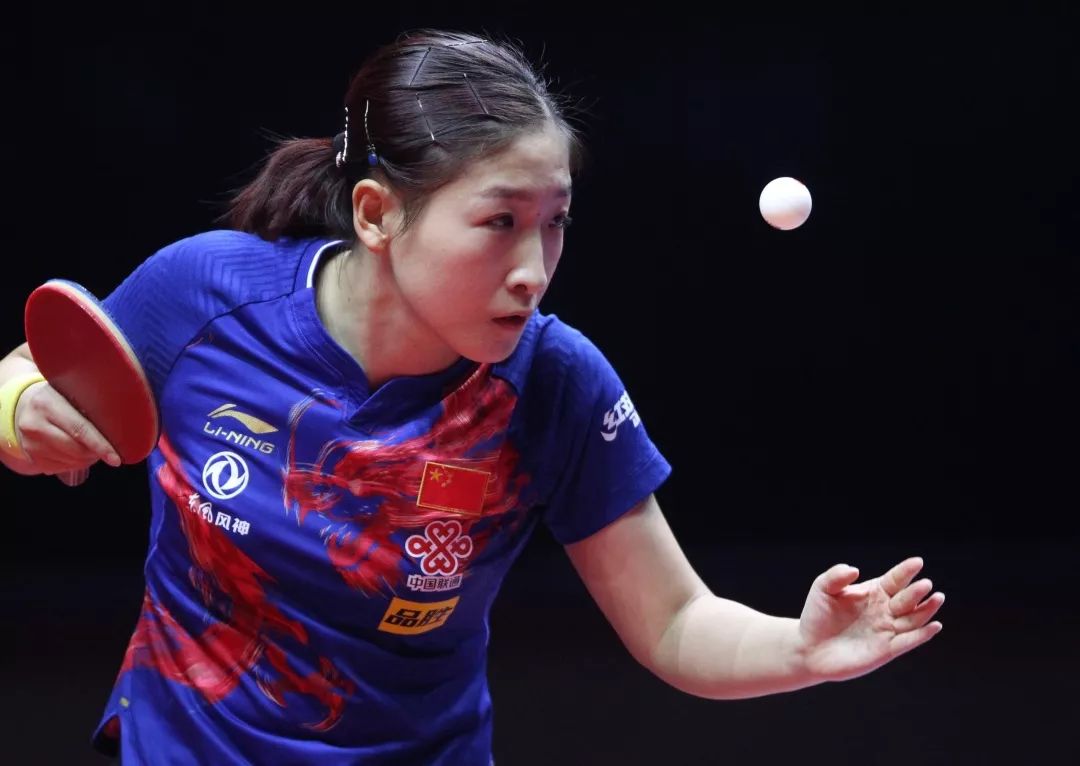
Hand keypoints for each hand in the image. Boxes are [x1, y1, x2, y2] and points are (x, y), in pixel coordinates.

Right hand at [14, 380, 121, 483]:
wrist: (25, 405)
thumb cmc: (60, 399)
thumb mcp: (72, 393)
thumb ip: (92, 405)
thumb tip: (123, 425)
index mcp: (47, 404)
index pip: (80, 429)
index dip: (100, 446)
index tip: (116, 459)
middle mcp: (34, 424)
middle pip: (75, 449)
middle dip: (96, 454)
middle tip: (108, 451)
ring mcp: (29, 442)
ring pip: (69, 461)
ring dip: (86, 460)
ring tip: (92, 450)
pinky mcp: (30, 456)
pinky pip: (60, 468)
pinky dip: (74, 464)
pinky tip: (77, 454)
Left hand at [797, 557, 943, 681]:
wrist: (809, 648)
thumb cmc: (817, 615)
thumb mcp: (823, 589)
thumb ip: (836, 575)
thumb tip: (855, 569)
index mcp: (874, 592)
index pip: (895, 579)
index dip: (906, 571)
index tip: (918, 562)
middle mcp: (885, 610)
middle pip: (907, 598)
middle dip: (917, 591)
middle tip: (925, 583)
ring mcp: (888, 630)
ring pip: (914, 618)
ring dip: (927, 609)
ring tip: (937, 597)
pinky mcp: (887, 650)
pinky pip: (908, 641)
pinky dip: (922, 634)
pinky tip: (935, 625)